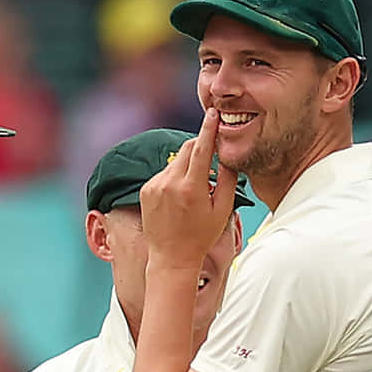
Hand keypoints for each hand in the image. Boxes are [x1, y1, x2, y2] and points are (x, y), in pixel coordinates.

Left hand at [140, 110, 240, 266]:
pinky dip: (174, 178)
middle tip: (210, 157)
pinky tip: (179, 198)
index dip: (208, 128)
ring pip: (175, 162)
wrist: (171, 257)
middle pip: (186, 148)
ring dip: (187, 167)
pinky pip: (164, 173)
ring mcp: (155, 186)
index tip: (213, 113)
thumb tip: (226, 155)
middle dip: (199, 146)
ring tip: (194, 191)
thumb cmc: (201, 236)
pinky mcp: (145, 190)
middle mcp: (170, 183)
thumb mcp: (222, 209)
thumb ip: (226, 179)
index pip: (200, 148)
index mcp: (191, 188)